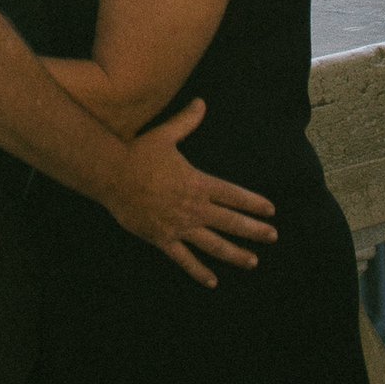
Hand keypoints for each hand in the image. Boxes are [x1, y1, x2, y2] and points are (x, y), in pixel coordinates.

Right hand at [106, 101, 276, 286]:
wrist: (112, 174)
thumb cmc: (138, 153)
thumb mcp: (164, 135)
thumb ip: (186, 122)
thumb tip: (201, 102)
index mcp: (197, 183)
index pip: (233, 195)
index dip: (253, 203)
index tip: (271, 210)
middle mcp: (193, 207)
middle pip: (230, 222)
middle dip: (254, 230)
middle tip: (272, 236)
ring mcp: (179, 226)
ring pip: (214, 245)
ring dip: (235, 254)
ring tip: (253, 261)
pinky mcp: (163, 238)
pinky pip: (185, 259)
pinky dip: (199, 271)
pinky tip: (212, 281)